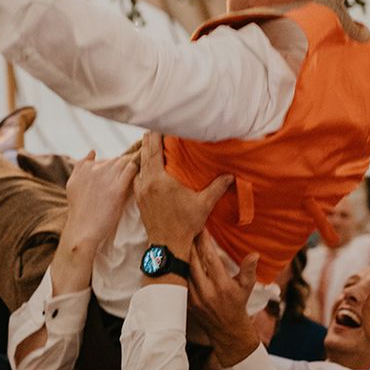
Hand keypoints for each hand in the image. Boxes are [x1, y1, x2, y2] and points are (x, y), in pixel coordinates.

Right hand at [63, 150, 137, 248]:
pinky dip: (137, 171)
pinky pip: (131, 170)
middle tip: (134, 177)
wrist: (83, 230)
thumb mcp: (73, 185)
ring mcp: (106, 177)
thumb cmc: (80, 211)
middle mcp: (94, 170)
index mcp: (84, 169)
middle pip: (116, 160)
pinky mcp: (117, 187)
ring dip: (133, 167)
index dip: (114, 167)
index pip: (104, 160)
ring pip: (125, 162)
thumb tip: (92, 152)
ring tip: (140, 176)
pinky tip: (140, 179)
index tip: (120, 176)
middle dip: (125, 167)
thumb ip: (81, 167)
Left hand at [134, 132, 232, 257]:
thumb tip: (231, 175)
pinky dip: (144, 166)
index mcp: (160, 180)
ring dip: (147, 153)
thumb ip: (217, 187)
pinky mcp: (138, 197)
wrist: (167, 246)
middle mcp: (146, 182)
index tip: (162, 122)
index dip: (156, 134)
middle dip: (151, 140)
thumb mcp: (204, 204)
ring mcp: (140, 190)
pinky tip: (152, 165)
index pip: (154, 149)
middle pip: (144, 152)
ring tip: (155, 144)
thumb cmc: (185, 225)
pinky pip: (138, 175)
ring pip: (140, 164)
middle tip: (159, 128)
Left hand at [188, 231, 259, 367]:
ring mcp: (194, 298)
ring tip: (179, 239)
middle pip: (193, 262)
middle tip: (186, 228)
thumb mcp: (247, 286)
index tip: (201, 228)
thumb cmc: (238, 303)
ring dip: (182, 255)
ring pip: (184, 271)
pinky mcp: (186, 302)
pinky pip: (180, 281)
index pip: (210, 258)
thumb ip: (249, 269)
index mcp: (222, 286)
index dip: (204, 241)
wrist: (227, 329)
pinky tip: (177, 257)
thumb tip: (254, 254)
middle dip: (189, 244)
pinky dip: (179, 269)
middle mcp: (206, 292)